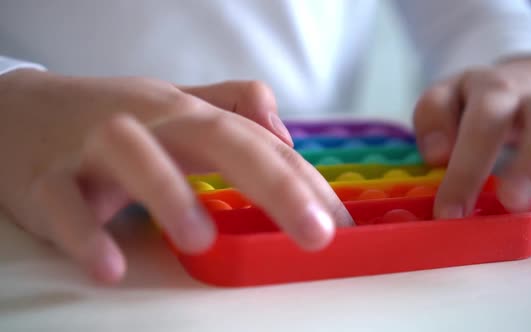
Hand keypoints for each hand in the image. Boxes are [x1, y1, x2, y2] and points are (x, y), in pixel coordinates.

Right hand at [0, 70, 351, 283]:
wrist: (14, 112)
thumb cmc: (110, 118)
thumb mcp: (175, 107)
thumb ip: (234, 112)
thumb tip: (287, 135)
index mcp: (184, 113)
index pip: (257, 140)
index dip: (303, 181)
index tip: (340, 224)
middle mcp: (146, 122)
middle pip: (215, 138)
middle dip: (272, 184)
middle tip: (315, 234)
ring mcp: (91, 147)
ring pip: (131, 155)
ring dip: (169, 194)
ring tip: (202, 240)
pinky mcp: (43, 179)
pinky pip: (62, 205)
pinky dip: (86, 235)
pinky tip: (110, 268)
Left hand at [413, 58, 530, 217]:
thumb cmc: (490, 113)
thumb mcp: (455, 118)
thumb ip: (439, 135)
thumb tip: (437, 157)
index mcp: (465, 89)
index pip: (441, 100)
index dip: (435, 126)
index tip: (434, 160)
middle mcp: (508, 88)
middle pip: (490, 111)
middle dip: (471, 160)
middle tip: (457, 208)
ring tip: (515, 202)